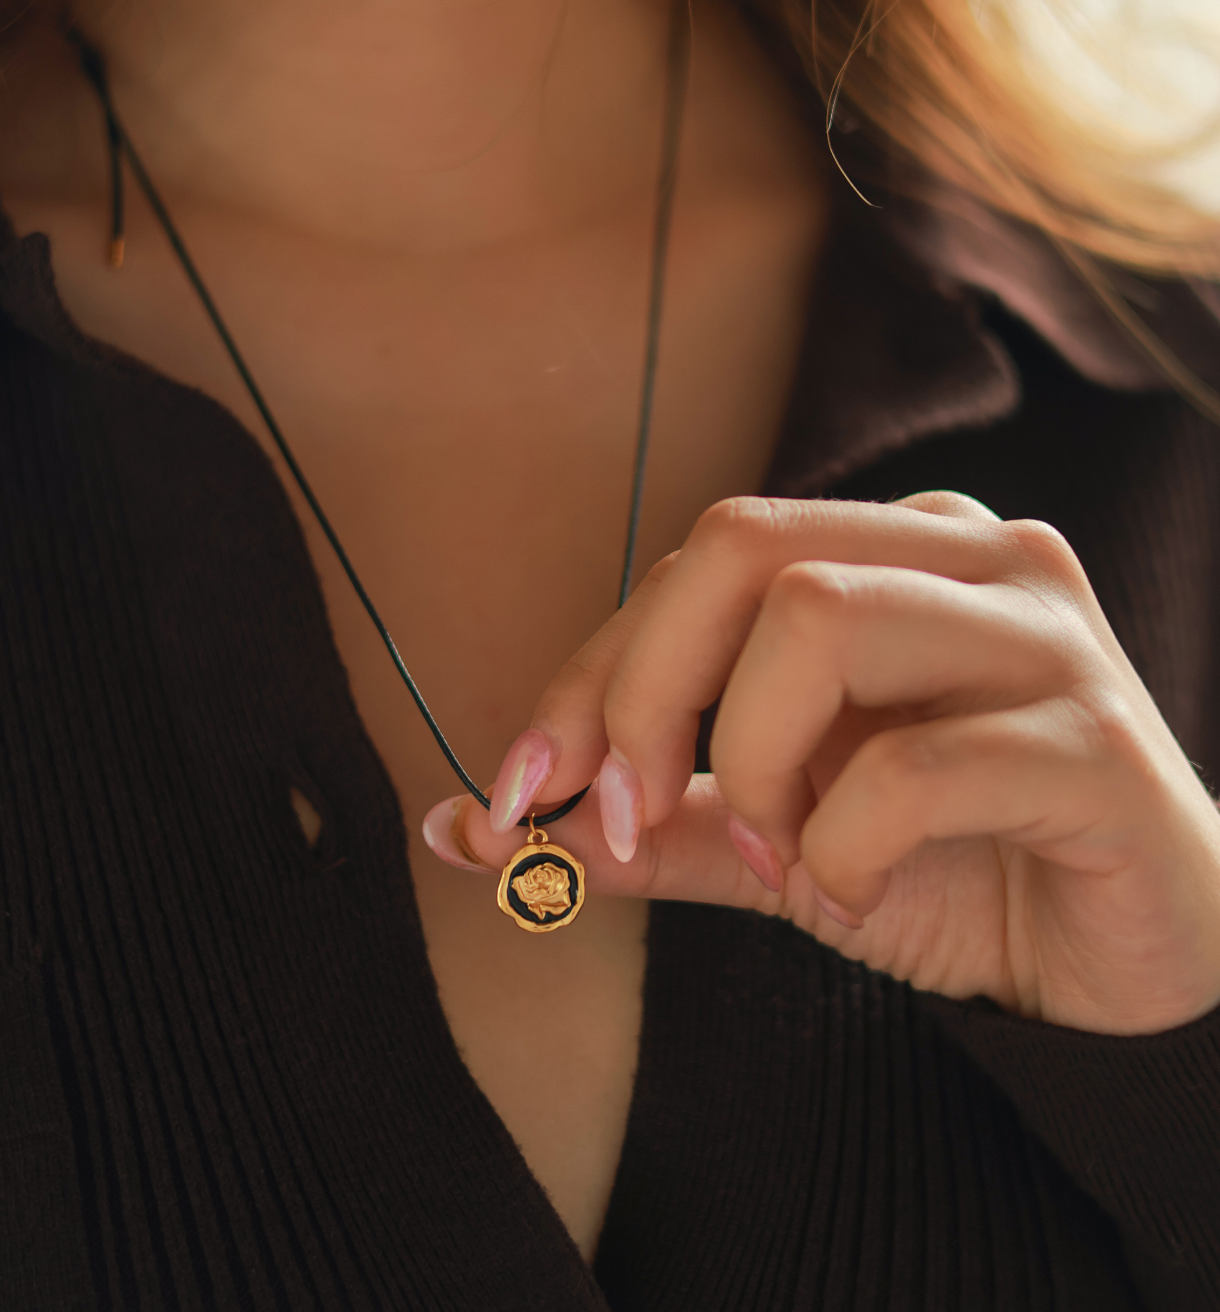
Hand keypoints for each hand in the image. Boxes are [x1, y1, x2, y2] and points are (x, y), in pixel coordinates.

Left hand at [423, 493, 1219, 1034]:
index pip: (694, 561)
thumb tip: (469, 827)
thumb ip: (643, 826)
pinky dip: (844, 845)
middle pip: (740, 545)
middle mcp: (963, 557)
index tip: (526, 791)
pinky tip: (855, 895)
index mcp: (884, 555)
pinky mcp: (1096, 738)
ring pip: (822, 616)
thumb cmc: (950, 874)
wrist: (1125, 967)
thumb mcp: (770, 841)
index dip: (590, 673)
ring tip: (784, 861)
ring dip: (756, 763)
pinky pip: (917, 763)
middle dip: (645, 690)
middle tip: (633, 817)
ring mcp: (1040, 632)